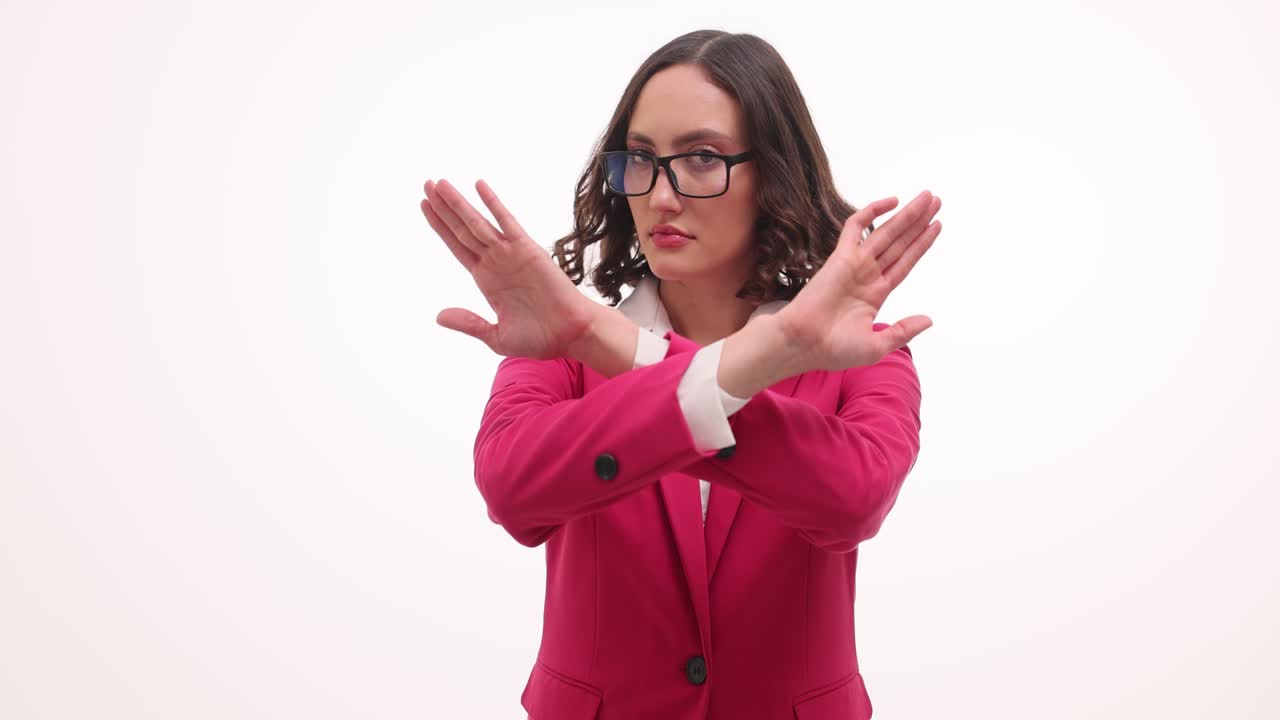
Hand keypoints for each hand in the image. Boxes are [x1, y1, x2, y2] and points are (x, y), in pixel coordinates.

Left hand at [421, 178, 597, 359]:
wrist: (571, 335)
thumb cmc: (540, 338)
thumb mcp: (496, 336)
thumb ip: (469, 323)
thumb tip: (439, 316)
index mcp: (486, 279)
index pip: (457, 246)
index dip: (440, 226)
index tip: (425, 206)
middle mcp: (495, 262)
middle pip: (462, 229)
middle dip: (443, 208)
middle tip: (427, 185)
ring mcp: (510, 253)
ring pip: (477, 223)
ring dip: (458, 203)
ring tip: (439, 184)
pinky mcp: (527, 249)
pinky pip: (506, 221)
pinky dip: (492, 203)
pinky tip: (478, 185)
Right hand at [775, 190, 941, 370]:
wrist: (803, 344)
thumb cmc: (833, 350)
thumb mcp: (877, 345)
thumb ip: (903, 331)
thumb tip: (928, 320)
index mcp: (876, 293)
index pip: (905, 262)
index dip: (921, 244)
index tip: (937, 226)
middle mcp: (867, 274)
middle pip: (900, 241)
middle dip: (918, 221)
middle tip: (937, 200)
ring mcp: (854, 264)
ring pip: (886, 231)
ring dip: (908, 214)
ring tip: (929, 197)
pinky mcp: (841, 257)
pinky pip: (857, 227)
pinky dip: (873, 212)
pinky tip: (893, 201)